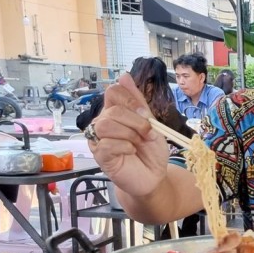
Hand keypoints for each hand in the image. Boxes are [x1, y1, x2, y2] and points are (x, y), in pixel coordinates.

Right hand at [89, 73, 169, 197]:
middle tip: (147, 133)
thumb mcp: (151, 123)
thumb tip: (124, 76)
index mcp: (116, 112)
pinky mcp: (99, 155)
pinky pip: (106, 144)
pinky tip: (131, 152)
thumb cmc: (151, 151)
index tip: (146, 114)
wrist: (154, 176)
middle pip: (113, 110)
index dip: (131, 101)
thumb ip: (138, 101)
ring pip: (106, 124)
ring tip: (138, 143)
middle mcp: (104, 122)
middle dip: (136, 121)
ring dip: (130, 134)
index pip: (113, 92)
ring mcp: (99, 139)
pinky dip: (124, 146)